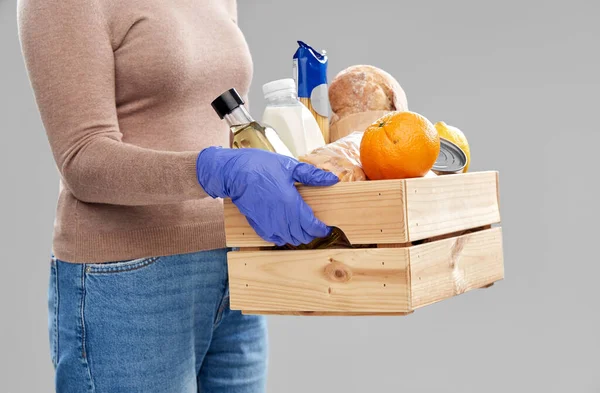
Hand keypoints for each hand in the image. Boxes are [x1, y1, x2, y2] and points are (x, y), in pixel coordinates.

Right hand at [196, 147, 338, 245]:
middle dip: (311, 234)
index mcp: (291, 204)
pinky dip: (282, 238)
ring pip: (289, 240)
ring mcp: (269, 224)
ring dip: (298, 237)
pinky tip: (284, 230)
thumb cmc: (261, 166)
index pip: (311, 226)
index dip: (321, 229)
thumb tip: (332, 179)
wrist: (234, 173)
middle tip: (315, 227)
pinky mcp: (258, 225)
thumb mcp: (289, 166)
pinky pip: (274, 239)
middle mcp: (281, 218)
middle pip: (302, 236)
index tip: (325, 228)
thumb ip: (312, 175)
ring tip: (301, 229)